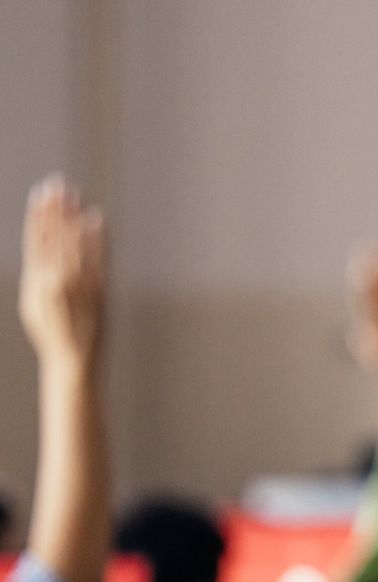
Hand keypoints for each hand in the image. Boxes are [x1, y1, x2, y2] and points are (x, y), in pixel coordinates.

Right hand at [19, 175, 106, 373]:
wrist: (74, 359)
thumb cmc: (52, 332)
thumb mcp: (35, 304)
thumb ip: (38, 277)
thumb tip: (40, 254)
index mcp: (36, 282)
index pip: (36, 240)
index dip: (38, 216)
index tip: (39, 195)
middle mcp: (57, 279)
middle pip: (55, 236)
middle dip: (56, 208)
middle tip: (58, 184)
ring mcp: (79, 283)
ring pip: (75, 242)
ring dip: (74, 216)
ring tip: (74, 194)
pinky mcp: (99, 289)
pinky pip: (98, 257)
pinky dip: (97, 237)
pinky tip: (96, 218)